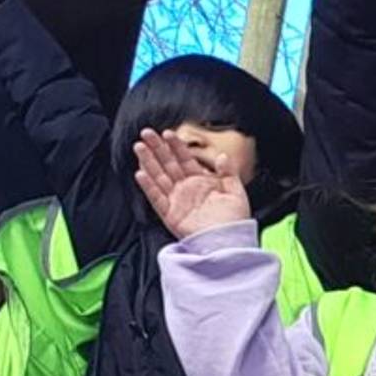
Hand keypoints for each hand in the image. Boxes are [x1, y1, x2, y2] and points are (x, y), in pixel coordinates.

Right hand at [132, 128, 253, 239]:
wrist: (229, 242)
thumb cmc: (234, 222)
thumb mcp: (236, 193)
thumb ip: (229, 173)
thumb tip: (223, 156)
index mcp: (201, 182)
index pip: (185, 159)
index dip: (176, 146)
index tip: (167, 133)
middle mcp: (186, 190)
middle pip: (168, 164)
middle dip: (157, 148)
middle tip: (146, 133)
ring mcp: (177, 201)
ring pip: (159, 177)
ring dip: (148, 162)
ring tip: (139, 147)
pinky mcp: (170, 215)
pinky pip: (156, 198)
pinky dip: (148, 186)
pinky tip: (140, 172)